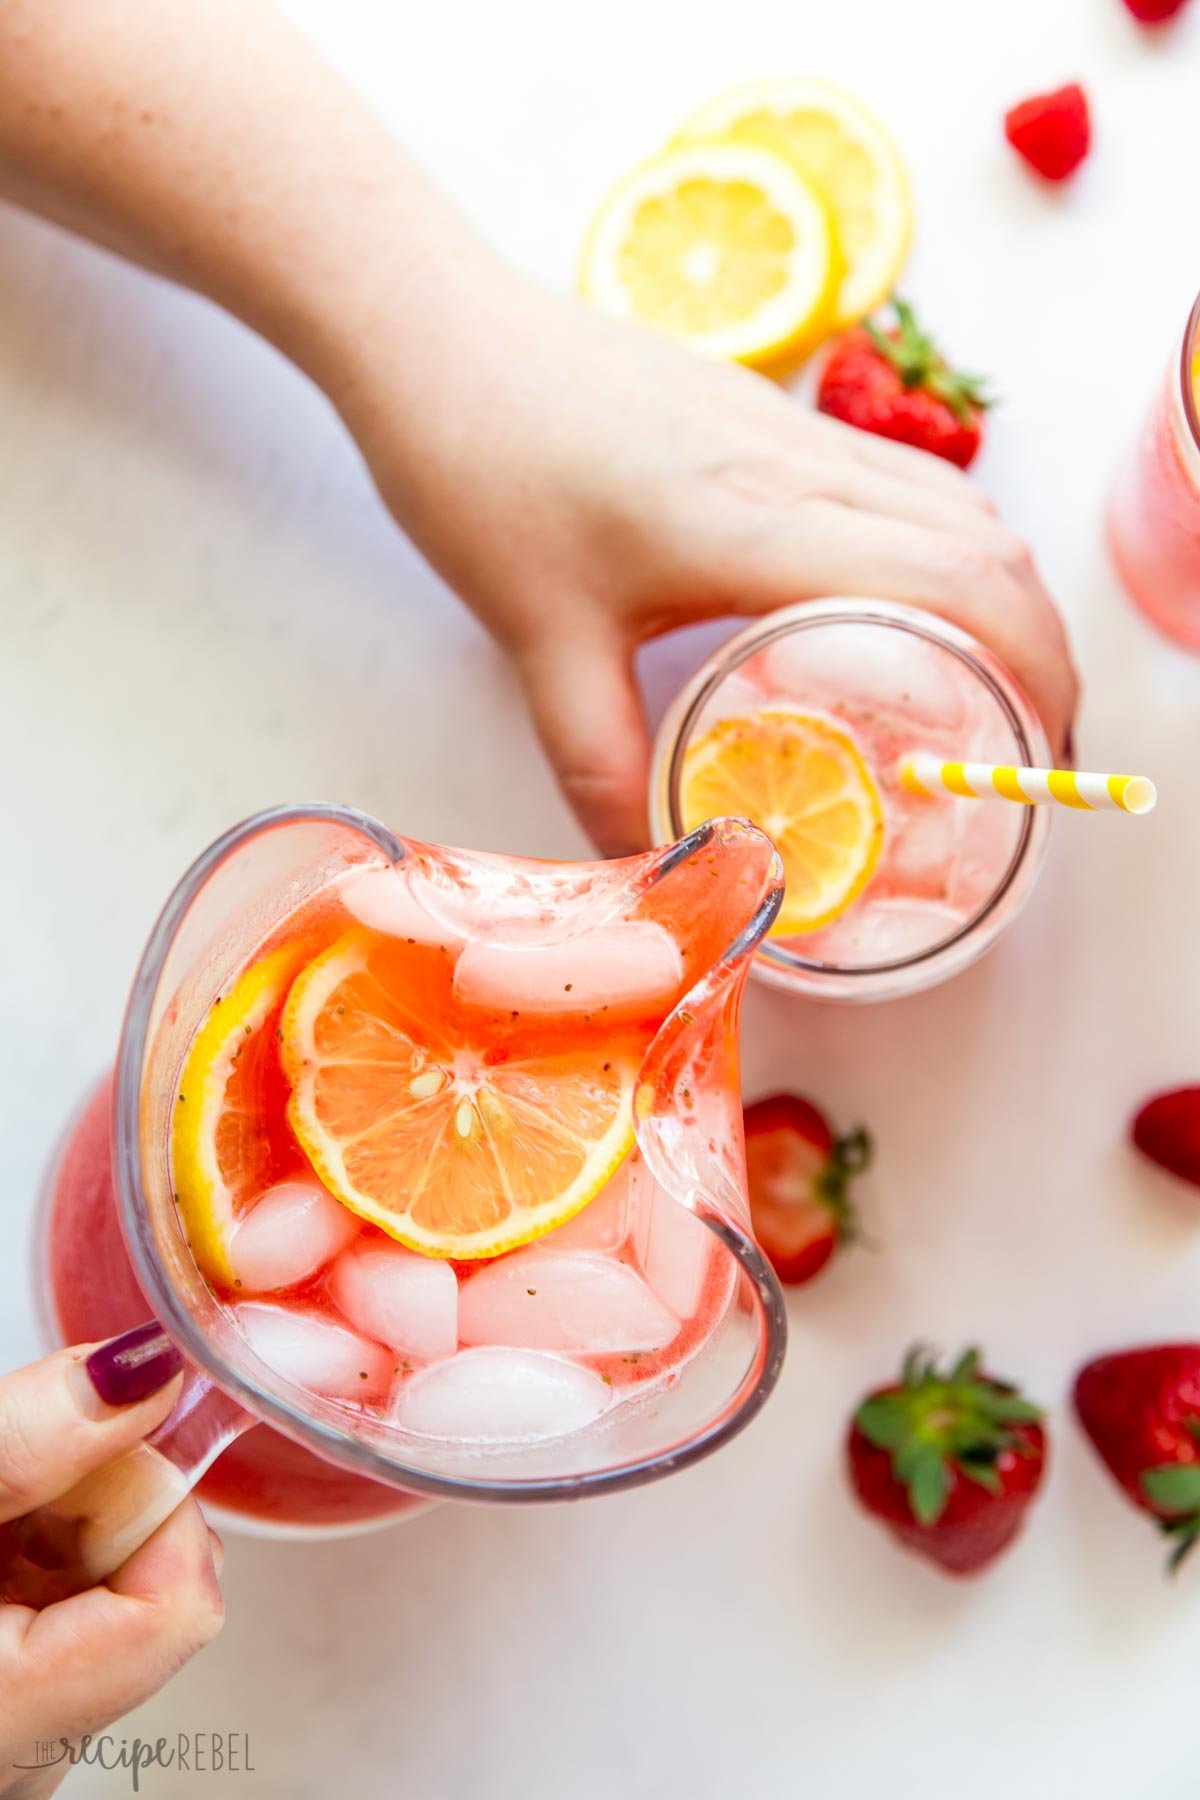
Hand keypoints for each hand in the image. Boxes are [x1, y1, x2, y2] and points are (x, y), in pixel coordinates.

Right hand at [0, 1338, 223, 1798]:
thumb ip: (26, 1439)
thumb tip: (147, 1366)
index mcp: (22, 1721)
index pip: (186, 1596)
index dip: (146, 1498)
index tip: (84, 1445)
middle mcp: (40, 1749)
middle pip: (162, 1579)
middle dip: (94, 1498)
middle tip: (11, 1484)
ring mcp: (33, 1731)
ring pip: (116, 1585)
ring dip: (61, 1521)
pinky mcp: (19, 1703)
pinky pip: (72, 1604)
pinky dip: (37, 1551)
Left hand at [338, 276, 1078, 855]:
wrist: (433, 330)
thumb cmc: (481, 468)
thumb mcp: (538, 642)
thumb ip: (597, 764)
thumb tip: (651, 861)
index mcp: (759, 522)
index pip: (958, 584)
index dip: (1030, 670)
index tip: (1036, 751)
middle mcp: (799, 464)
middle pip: (985, 542)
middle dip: (1037, 645)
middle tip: (1020, 741)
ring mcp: (787, 426)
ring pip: (951, 499)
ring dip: (994, 590)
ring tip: (980, 685)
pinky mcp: (761, 413)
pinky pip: (895, 476)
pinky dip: (938, 545)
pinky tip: (897, 604)